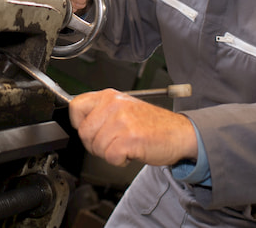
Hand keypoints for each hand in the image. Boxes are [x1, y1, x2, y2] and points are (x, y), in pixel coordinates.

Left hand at [69, 88, 197, 166]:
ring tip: (125, 145)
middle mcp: (114, 105)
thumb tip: (80, 123)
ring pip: (96, 147)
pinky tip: (130, 152)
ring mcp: (122, 121)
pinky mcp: (129, 138)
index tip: (91, 130)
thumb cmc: (152, 124)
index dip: (79, 123)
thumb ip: (102, 112)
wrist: (179, 133)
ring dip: (109, 153)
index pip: (76, 106)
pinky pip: (110, 157)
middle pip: (84, 132)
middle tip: (112, 143)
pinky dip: (119, 160)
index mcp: (110, 96)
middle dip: (95, 144)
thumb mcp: (124, 108)